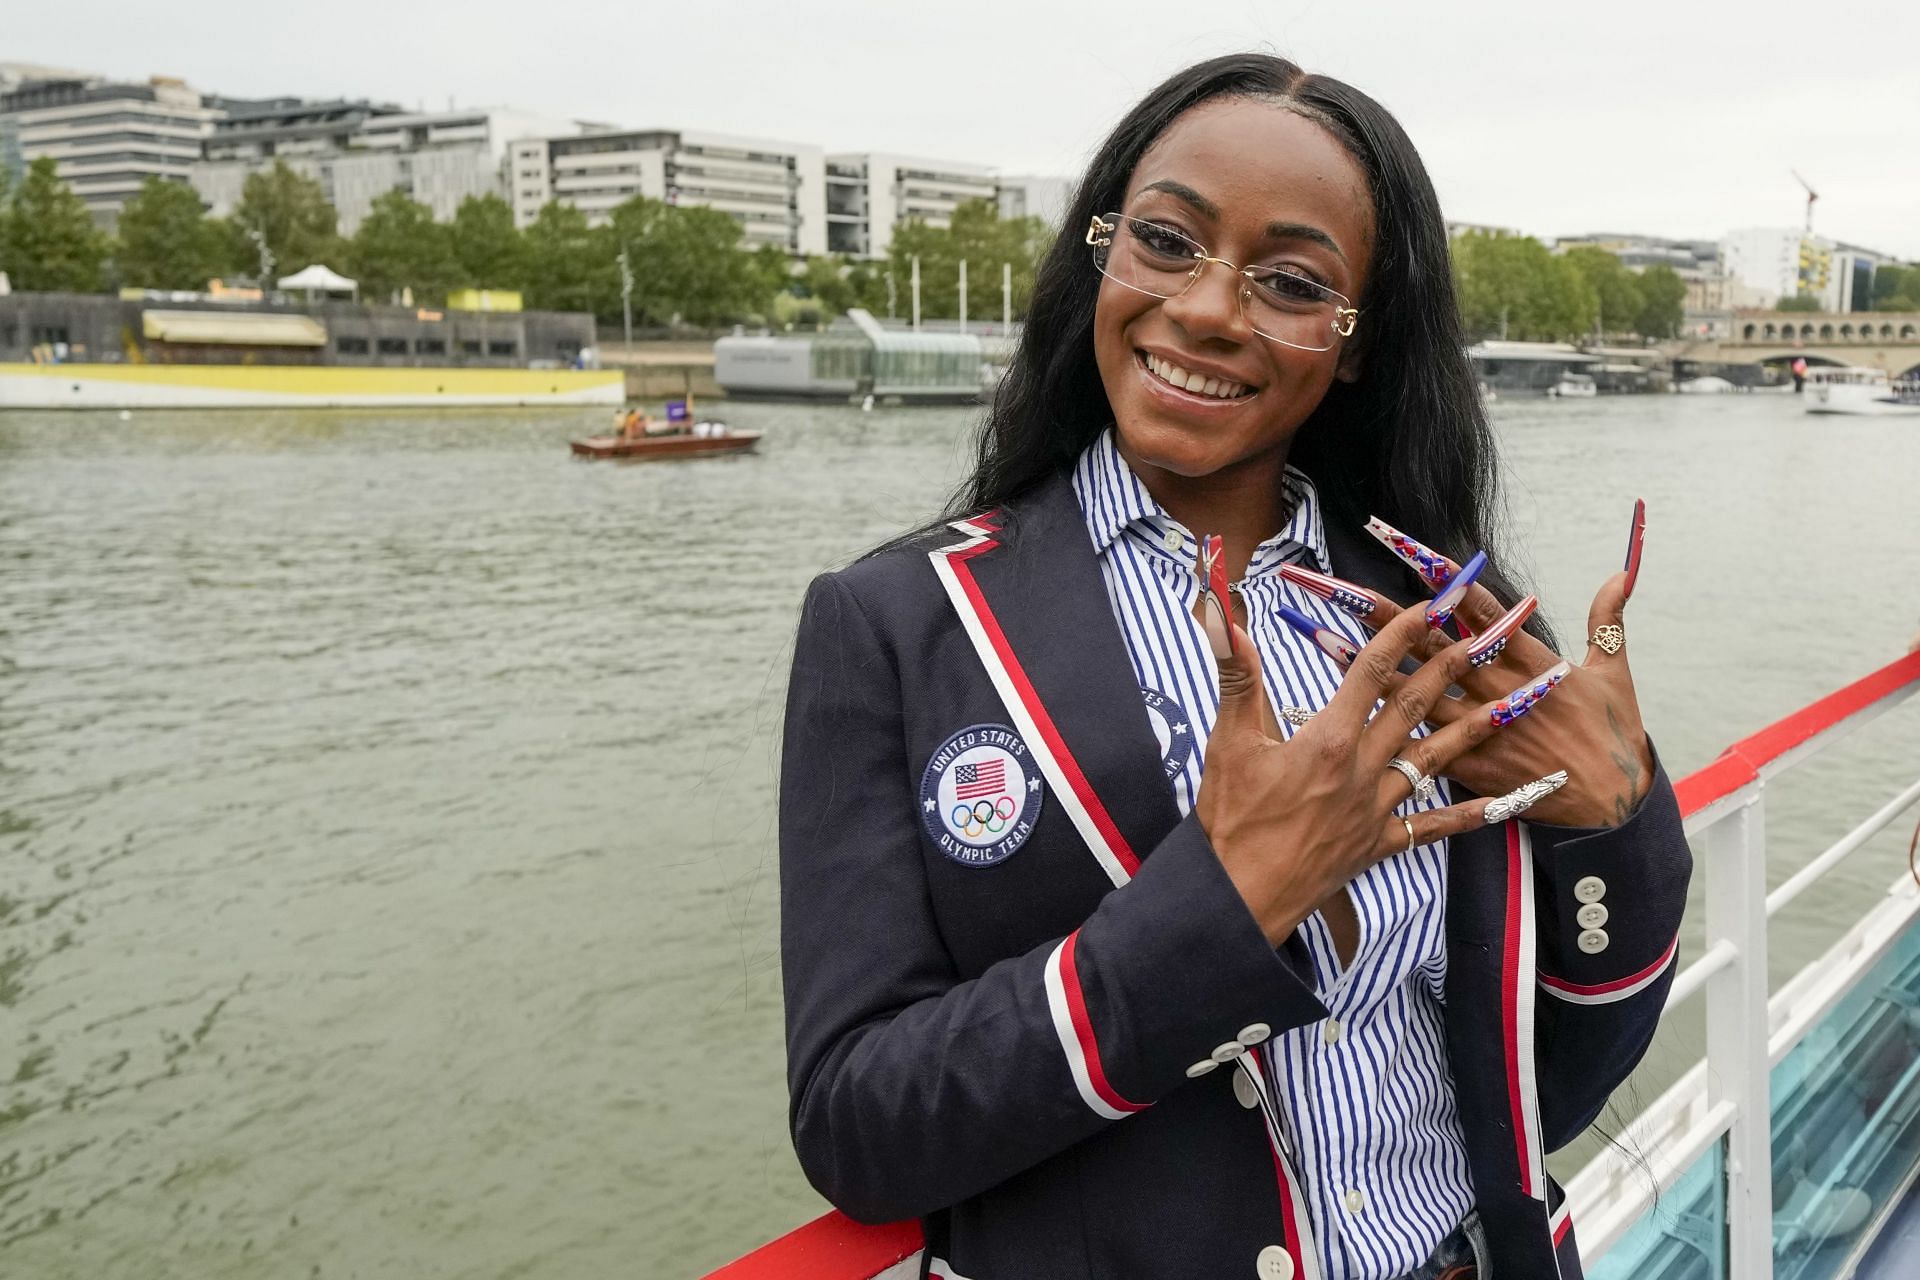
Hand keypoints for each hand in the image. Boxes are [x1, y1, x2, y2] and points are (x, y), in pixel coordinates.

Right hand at [1194, 592, 1564, 946]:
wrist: (1240, 898)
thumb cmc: (1229, 822)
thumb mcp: (1227, 742)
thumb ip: (1235, 677)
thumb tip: (1223, 617)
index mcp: (1328, 740)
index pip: (1371, 672)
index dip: (1400, 633)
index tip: (1429, 605)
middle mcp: (1361, 769)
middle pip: (1413, 707)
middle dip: (1451, 666)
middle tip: (1486, 636)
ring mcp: (1376, 809)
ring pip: (1435, 760)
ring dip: (1475, 727)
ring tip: (1514, 703)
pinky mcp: (1378, 844)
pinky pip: (1432, 827)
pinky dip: (1468, 814)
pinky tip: (1500, 803)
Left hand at [1305, 512, 1653, 828]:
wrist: (1614, 804)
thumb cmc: (1615, 734)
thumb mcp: (1614, 671)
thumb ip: (1607, 619)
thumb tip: (1619, 573)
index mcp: (1530, 660)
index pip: (1477, 610)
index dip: (1443, 577)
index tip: (1406, 545)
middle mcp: (1496, 689)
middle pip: (1428, 644)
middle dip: (1381, 614)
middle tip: (1336, 586)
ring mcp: (1478, 728)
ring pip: (1409, 693)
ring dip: (1364, 666)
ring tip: (1319, 637)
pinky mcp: (1468, 767)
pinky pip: (1414, 747)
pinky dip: (1379, 733)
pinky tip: (1341, 720)